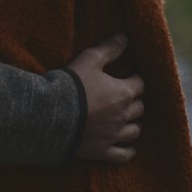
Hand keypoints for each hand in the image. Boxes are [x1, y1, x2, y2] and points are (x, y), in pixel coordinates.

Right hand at [67, 34, 143, 163]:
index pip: (140, 84)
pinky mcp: (103, 151)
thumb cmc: (71, 85)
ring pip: (135, 131)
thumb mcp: (89, 60)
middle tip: (125, 96)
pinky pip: (124, 154)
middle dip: (134, 101)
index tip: (129, 76)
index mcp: (123, 92)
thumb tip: (124, 36)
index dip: (134, 79)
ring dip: (133, 124)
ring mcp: (114, 135)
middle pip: (140, 107)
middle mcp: (123, 115)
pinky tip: (127, 147)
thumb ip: (109, 48)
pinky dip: (128, 150)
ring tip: (125, 119)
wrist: (51, 115)